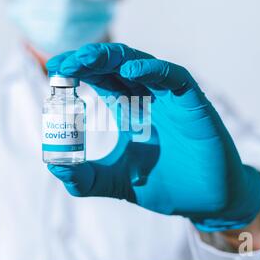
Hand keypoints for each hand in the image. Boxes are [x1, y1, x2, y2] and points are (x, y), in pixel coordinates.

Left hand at [46, 43, 259, 231]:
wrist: (205, 201)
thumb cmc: (164, 184)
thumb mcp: (115, 182)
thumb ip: (86, 178)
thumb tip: (55, 168)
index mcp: (127, 107)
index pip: (98, 77)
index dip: (77, 69)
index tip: (54, 68)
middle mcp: (146, 96)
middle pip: (114, 65)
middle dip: (88, 59)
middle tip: (63, 64)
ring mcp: (169, 97)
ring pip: (140, 63)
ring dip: (113, 58)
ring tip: (86, 59)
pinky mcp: (193, 103)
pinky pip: (173, 77)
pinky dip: (153, 70)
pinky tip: (129, 71)